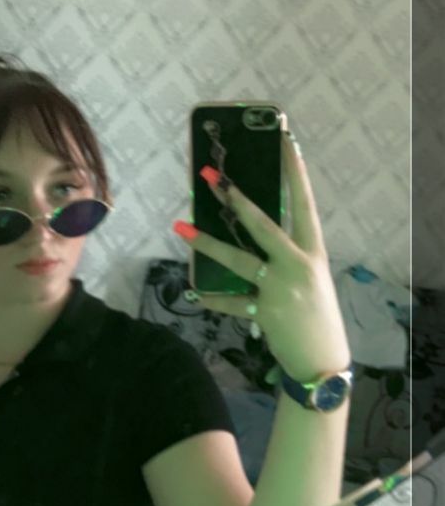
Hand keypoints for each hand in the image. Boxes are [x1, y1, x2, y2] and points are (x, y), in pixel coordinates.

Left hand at [173, 131, 350, 382]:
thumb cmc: (317, 316)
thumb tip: (253, 232)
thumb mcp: (311, 278)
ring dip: (207, 242)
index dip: (295, 172)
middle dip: (235, 198)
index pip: (304, 203)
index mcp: (314, 252)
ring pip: (239, 259)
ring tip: (179, 227)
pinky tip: (195, 293)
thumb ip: (287, 256)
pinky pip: (230, 303)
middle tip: (210, 175)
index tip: (285, 141)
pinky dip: (212, 299)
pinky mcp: (265, 312)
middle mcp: (299, 265)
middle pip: (263, 224)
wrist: (325, 364)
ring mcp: (282, 289)